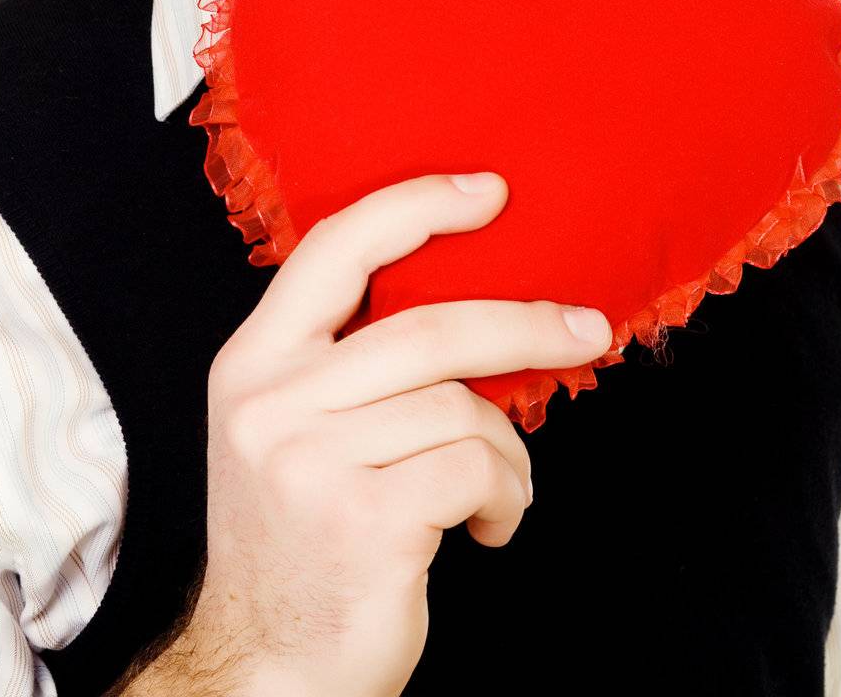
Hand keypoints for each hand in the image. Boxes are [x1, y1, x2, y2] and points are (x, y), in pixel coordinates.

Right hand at [181, 171, 611, 696]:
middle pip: (429, 328)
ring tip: (501, 489)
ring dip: (508, 451)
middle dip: (525, 325)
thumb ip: (350, 363)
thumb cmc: (303, 541)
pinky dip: (506, 495)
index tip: (490, 191)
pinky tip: (489, 526)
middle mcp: (271, 402)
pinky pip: (477, 469)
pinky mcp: (364, 520)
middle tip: (587, 327)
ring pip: (462, 407)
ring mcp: (312, 461)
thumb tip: (477, 300)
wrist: (266, 671)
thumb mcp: (292, 431)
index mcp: (252, 362)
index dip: (417, 204)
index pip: (334, 247)